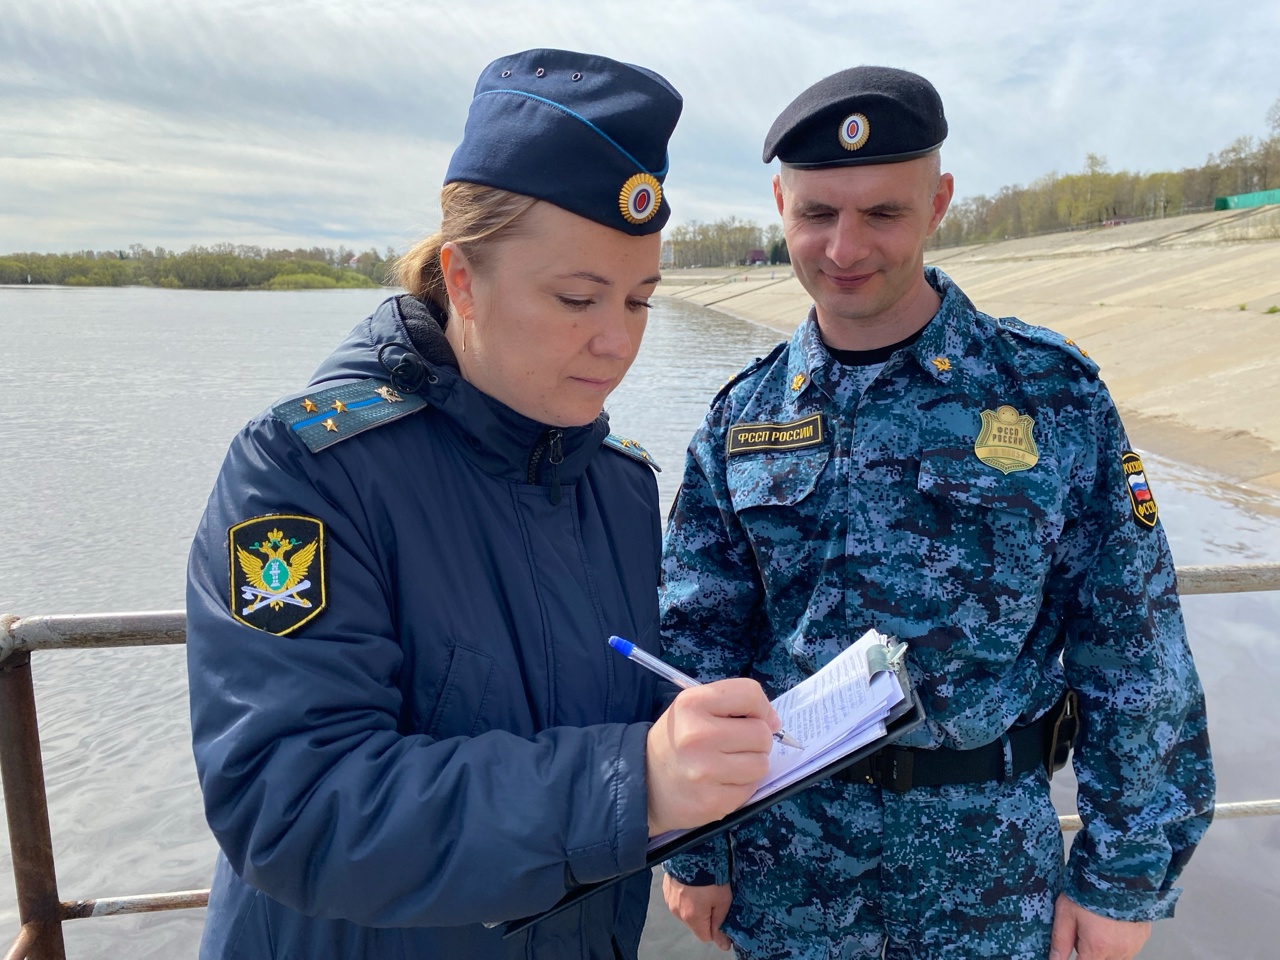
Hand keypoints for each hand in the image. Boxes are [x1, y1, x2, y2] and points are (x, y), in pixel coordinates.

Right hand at [645, 678, 777, 834]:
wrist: (644, 782)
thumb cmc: (676, 740)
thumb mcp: (692, 708)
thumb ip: (731, 704)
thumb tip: (774, 723)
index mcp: (692, 704)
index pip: (750, 694)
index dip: (762, 708)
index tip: (760, 719)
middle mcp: (697, 736)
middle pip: (761, 734)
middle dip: (757, 740)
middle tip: (737, 745)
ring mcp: (705, 772)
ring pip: (761, 764)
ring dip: (751, 765)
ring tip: (728, 764)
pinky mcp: (713, 802)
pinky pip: (751, 789)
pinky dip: (742, 786)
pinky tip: (721, 782)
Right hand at [663, 874, 732, 950]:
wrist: (693, 850)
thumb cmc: (710, 874)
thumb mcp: (723, 900)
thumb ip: (720, 923)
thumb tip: (722, 944)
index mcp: (692, 917)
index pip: (705, 936)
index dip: (716, 928)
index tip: (721, 914)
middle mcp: (677, 912)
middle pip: (695, 923)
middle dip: (705, 915)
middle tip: (713, 896)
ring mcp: (669, 899)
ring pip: (685, 911)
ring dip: (694, 904)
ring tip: (702, 887)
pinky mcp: (666, 888)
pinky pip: (678, 899)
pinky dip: (685, 894)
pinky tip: (692, 882)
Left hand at [1050, 893, 1150, 959]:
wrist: (1120, 871)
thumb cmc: (1091, 889)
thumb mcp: (1066, 913)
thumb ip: (1060, 941)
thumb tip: (1054, 959)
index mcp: (1098, 947)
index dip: (1075, 957)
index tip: (1075, 942)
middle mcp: (1119, 951)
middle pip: (1098, 959)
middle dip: (1088, 949)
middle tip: (1084, 925)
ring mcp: (1134, 945)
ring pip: (1114, 955)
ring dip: (1103, 945)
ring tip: (1098, 921)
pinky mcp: (1143, 936)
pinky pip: (1127, 946)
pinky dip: (1118, 939)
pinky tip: (1111, 921)